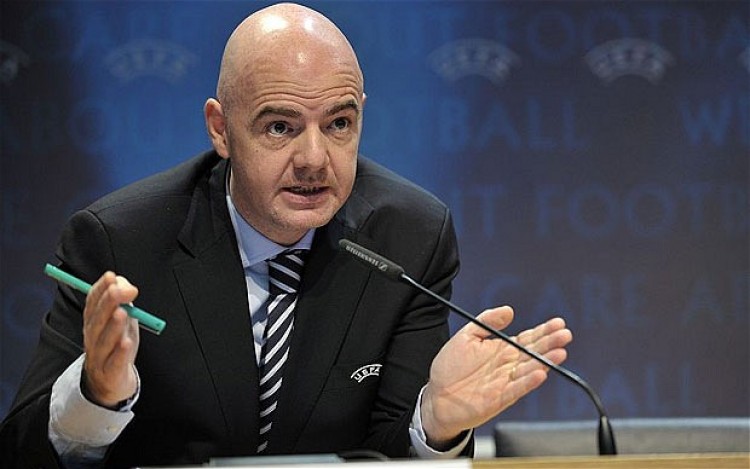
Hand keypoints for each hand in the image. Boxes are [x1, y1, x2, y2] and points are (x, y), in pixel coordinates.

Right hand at [82, 272, 139, 407]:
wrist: (110, 383)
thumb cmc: (116, 345)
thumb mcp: (122, 319)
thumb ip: (123, 299)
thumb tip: (128, 286)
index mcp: (93, 323)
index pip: (92, 304)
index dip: (100, 290)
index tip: (111, 277)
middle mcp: (92, 338)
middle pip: (97, 320)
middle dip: (107, 304)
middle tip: (118, 291)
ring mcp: (99, 357)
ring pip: (103, 341)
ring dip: (112, 326)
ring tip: (122, 313)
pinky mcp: (109, 374)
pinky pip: (114, 363)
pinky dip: (119, 353)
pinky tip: (126, 343)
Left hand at [420, 306, 572, 447]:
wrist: (436, 396)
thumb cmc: (450, 367)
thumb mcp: (466, 336)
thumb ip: (487, 321)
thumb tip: (508, 310)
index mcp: (502, 350)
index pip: (528, 338)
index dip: (544, 331)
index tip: (558, 323)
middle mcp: (508, 365)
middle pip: (534, 352)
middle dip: (550, 343)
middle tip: (565, 335)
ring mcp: (506, 382)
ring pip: (530, 370)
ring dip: (545, 361)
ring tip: (560, 352)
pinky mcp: (500, 398)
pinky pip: (517, 388)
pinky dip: (529, 382)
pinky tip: (540, 373)